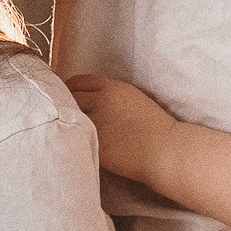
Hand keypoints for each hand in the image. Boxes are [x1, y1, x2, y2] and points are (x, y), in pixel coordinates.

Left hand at [63, 73, 178, 185]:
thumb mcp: (134, 100)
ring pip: (70, 121)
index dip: (69, 88)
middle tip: (62, 116)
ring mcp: (97, 123)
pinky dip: (76, 144)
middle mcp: (102, 102)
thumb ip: (112, 97)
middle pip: (69, 98)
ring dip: (68, 125)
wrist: (167, 150)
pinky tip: (78, 148)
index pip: (80, 81)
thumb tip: (92, 102)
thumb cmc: (156, 128)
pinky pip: (77, 142)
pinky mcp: (96, 145)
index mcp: (114, 89)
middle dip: (64, 105)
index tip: (65, 95)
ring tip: (68, 132)